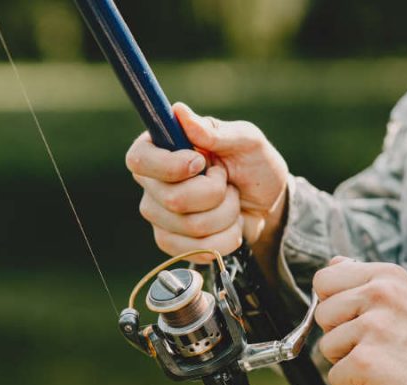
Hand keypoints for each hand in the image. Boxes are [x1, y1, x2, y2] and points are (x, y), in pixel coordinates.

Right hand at [125, 103, 288, 260]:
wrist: (267, 204)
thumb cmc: (254, 165)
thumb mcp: (245, 140)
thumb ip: (214, 131)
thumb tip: (179, 112)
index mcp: (161, 148)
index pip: (139, 159)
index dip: (170, 166)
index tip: (200, 162)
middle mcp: (152, 182)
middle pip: (173, 199)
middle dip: (216, 193)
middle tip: (226, 182)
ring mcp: (159, 215)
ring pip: (191, 227)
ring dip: (226, 215)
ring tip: (231, 202)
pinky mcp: (171, 242)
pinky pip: (196, 249)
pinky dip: (225, 239)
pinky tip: (228, 225)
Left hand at [312, 258, 406, 384]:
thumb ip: (369, 280)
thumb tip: (335, 262)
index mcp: (387, 277)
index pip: (325, 279)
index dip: (332, 302)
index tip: (352, 318)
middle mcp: (380, 295)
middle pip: (322, 313)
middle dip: (339, 335)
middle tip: (374, 345)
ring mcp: (372, 327)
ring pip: (326, 346)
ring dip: (347, 362)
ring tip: (382, 362)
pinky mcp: (365, 360)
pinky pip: (334, 376)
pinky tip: (380, 382)